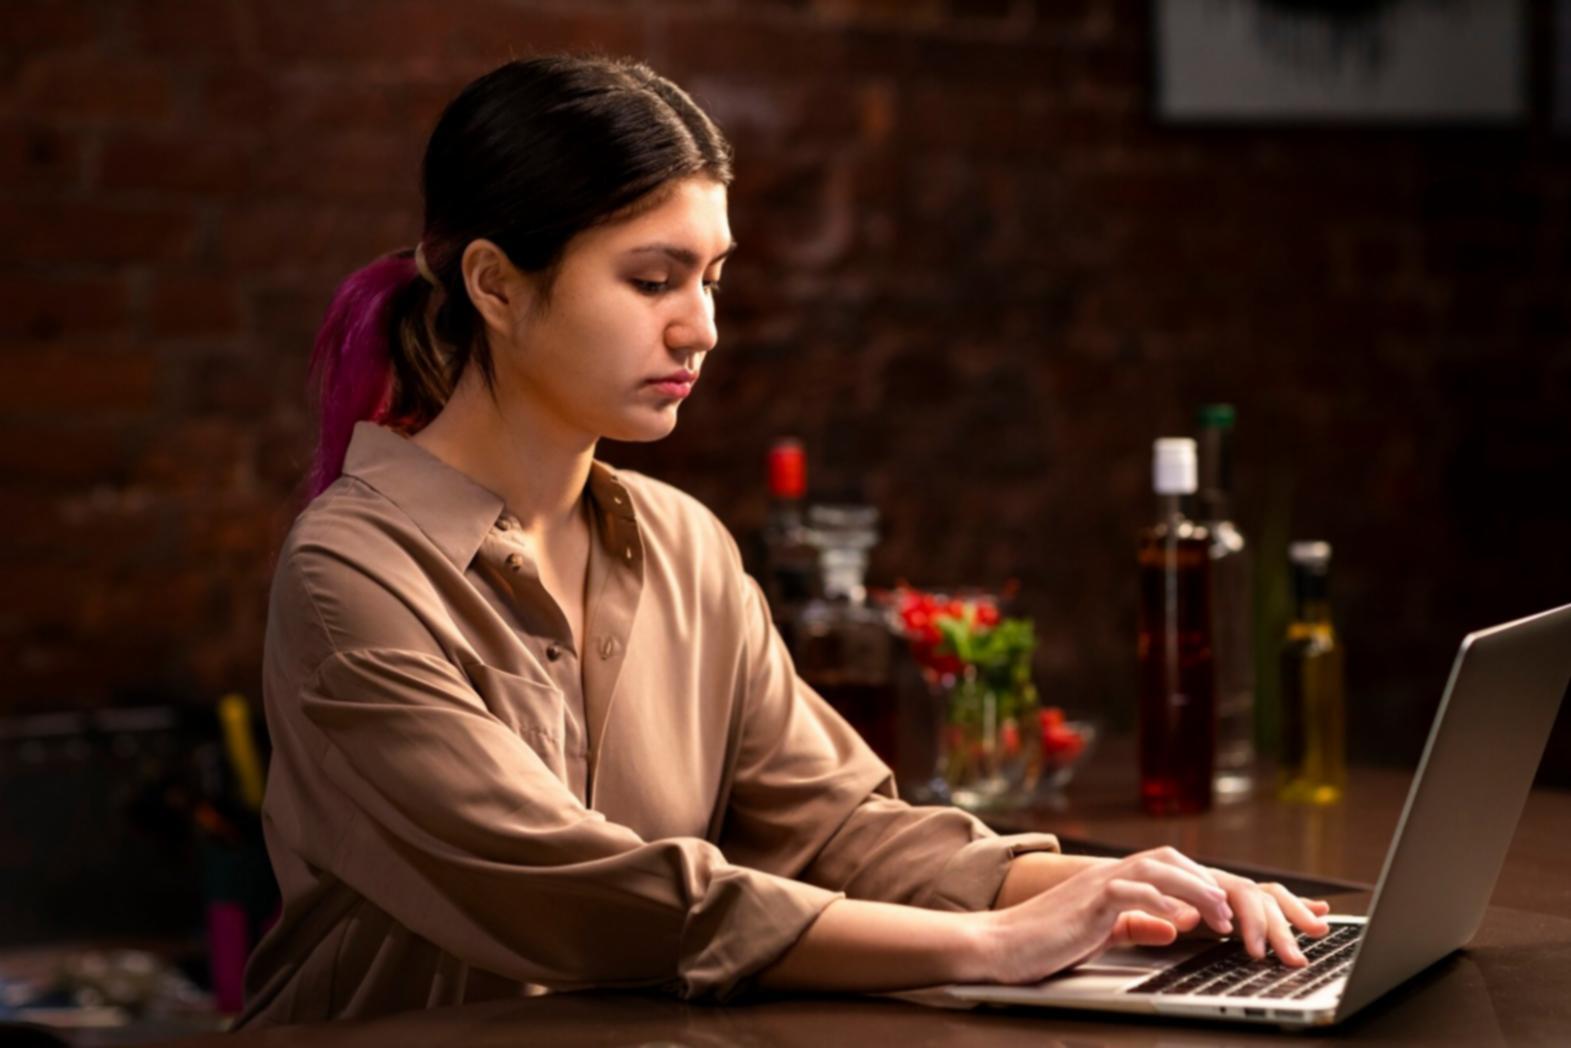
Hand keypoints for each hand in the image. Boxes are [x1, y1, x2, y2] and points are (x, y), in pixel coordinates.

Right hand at [974, 846, 1328, 984]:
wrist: (1001, 944)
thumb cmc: (1047, 940)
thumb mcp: (1104, 932)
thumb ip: (1137, 924)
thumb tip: (1170, 927)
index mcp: (1129, 882)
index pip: (1192, 877)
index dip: (1237, 892)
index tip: (1283, 914)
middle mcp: (1122, 873)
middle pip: (1189, 865)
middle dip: (1234, 890)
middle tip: (1263, 917)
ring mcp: (1106, 881)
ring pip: (1166, 868)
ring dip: (1204, 890)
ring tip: (1231, 917)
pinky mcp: (1091, 898)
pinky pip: (1135, 889)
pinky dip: (1165, 900)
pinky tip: (1188, 918)